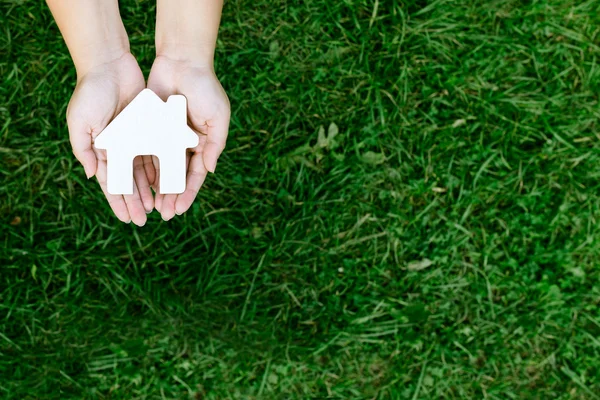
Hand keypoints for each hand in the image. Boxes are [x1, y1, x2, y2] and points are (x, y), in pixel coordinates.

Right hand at [67, 53, 154, 225]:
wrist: (110, 64)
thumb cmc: (90, 92)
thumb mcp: (80, 122)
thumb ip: (85, 150)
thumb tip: (92, 176)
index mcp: (100, 149)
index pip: (111, 183)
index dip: (119, 202)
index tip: (127, 220)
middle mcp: (117, 147)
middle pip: (129, 182)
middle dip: (135, 202)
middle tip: (144, 221)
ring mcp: (133, 138)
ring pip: (143, 171)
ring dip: (149, 189)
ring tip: (157, 207)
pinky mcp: (147, 127)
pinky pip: (155, 152)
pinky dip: (159, 168)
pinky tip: (165, 184)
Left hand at [147, 55, 229, 220]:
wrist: (182, 61)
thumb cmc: (205, 88)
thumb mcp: (218, 117)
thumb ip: (214, 145)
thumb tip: (208, 171)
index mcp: (203, 143)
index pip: (195, 175)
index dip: (188, 193)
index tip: (179, 210)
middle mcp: (186, 143)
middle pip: (178, 176)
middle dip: (172, 196)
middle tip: (165, 216)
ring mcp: (168, 136)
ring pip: (162, 168)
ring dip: (158, 188)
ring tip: (152, 206)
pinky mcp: (152, 126)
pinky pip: (148, 151)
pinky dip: (145, 167)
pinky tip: (140, 184)